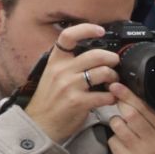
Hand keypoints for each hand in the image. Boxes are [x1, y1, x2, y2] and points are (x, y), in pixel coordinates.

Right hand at [23, 24, 123, 143]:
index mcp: (55, 61)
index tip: (100, 30)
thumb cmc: (50, 100)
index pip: (68, 36)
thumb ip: (70, 64)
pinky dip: (113, 97)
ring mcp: (70, 86)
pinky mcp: (78, 102)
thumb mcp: (53, 75)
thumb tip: (94, 55)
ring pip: (103, 73)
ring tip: (113, 83)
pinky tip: (110, 98)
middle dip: (112, 59)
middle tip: (114, 65)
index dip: (86, 29)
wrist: (39, 124)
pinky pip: (105, 95)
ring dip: (114, 77)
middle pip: (96, 55)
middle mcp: (62, 70)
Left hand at [104, 87, 154, 153]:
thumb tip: (128, 95)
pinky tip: (124, 143)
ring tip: (125, 127)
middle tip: (117, 100)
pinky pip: (113, 141)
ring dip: (117, 122)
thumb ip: (153, 115)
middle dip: (121, 105)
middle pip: (130, 115)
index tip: (116, 86)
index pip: (145, 108)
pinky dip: (115, 138)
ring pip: (118, 126)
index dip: (128, 96)